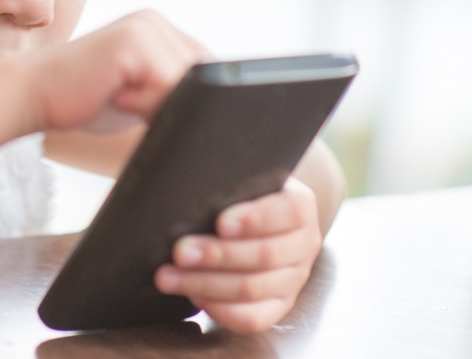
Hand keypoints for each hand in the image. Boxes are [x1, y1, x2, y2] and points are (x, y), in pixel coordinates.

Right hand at [26, 10, 209, 132]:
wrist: (32, 94)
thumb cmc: (82, 99)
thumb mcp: (140, 95)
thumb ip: (171, 91)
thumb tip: (213, 111)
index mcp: (158, 30)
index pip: (204, 69)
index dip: (194, 98)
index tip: (166, 114)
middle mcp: (155, 21)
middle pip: (202, 74)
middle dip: (178, 102)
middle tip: (133, 106)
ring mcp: (145, 27)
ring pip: (188, 82)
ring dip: (160, 105)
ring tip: (122, 100)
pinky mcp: (133, 40)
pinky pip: (168, 84)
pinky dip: (150, 103)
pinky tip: (118, 97)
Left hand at [153, 177, 322, 333]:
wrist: (253, 215)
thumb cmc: (235, 187)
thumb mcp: (236, 171)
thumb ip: (220, 167)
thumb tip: (179, 155)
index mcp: (299, 204)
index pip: (287, 212)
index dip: (254, 219)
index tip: (220, 221)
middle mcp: (304, 243)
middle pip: (264, 255)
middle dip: (217, 255)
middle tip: (178, 250)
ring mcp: (293, 278)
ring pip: (252, 288)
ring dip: (206, 283)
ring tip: (167, 276)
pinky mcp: (278, 305)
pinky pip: (253, 318)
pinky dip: (221, 310)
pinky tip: (192, 295)